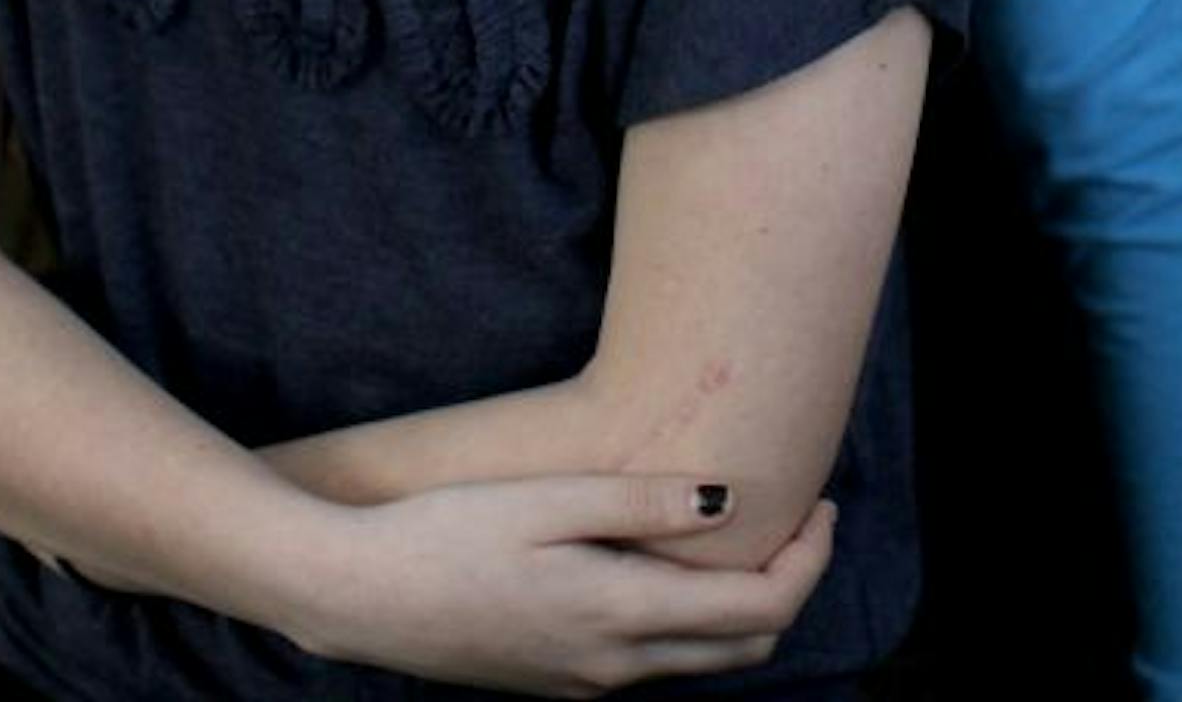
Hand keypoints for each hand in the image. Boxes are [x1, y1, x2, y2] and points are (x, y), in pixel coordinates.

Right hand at [297, 474, 834, 693]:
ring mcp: (585, 681)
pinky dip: (688, 620)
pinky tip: (664, 561)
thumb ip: (640, 503)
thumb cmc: (445, 531)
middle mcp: (614, 666)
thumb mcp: (546, 501)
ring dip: (740, 605)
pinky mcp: (558, 679)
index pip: (758, 610)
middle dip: (788, 584)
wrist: (359, 594)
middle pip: (744, 645)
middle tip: (799, 514)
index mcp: (620, 616)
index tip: (822, 503)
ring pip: (701, 659)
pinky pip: (652, 660)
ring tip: (741, 529)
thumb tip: (729, 500)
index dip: (808, 560)